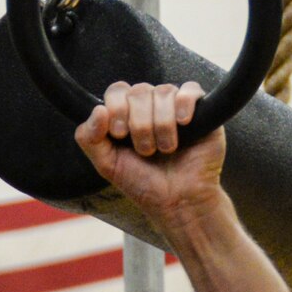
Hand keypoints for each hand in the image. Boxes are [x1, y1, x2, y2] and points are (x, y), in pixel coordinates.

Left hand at [74, 81, 225, 231]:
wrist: (178, 201)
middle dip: (139, 124)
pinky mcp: (202, 111)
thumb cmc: (144, 183)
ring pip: (163, 92)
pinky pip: (191, 90)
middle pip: (139, 91)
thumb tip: (98, 110)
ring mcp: (175, 106)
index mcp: (127, 113)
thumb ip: (90, 138)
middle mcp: (150, 105)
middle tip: (145, 151)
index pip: (117, 90)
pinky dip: (184, 104)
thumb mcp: (107, 165)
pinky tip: (183, 124)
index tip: (120, 134)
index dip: (117, 108)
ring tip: (165, 149)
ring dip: (161, 124)